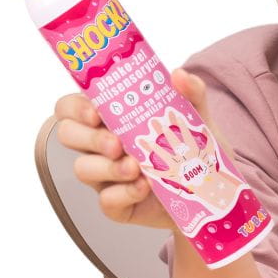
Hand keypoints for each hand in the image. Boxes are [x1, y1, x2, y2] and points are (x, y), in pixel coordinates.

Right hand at [55, 67, 234, 229]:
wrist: (209, 183)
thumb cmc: (190, 142)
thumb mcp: (195, 113)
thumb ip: (190, 91)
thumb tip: (179, 74)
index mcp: (108, 117)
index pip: (71, 106)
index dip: (75, 107)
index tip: (96, 112)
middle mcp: (99, 145)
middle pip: (68, 135)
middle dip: (89, 137)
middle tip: (116, 142)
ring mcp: (105, 176)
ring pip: (83, 168)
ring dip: (107, 166)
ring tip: (135, 166)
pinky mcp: (118, 203)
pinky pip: (106, 200)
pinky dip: (125, 192)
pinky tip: (144, 187)